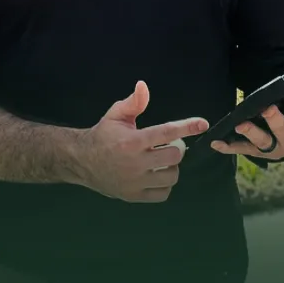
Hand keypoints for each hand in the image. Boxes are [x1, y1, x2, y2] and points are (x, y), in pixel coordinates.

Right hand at [65, 81, 207, 201]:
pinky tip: (157, 176)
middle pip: (174, 157)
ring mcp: (134, 182)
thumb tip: (144, 86)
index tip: (203, 123)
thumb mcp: (115, 115)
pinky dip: (165, 185)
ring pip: (171, 177)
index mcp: (132, 141)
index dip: (187, 127)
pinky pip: (162, 194)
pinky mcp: (133, 196)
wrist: (81, 161)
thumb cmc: (102, 136)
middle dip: (176, 150)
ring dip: (171, 168)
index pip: (166, 132)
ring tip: (162, 162)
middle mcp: (134, 163)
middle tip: (168, 147)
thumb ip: (133, 102)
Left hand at [209, 66, 283, 160]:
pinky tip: (216, 143)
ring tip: (240, 124)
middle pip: (281, 129)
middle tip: (266, 108)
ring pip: (262, 142)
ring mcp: (273, 148)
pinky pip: (242, 150)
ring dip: (251, 133)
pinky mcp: (257, 152)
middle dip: (274, 119)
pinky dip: (229, 147)